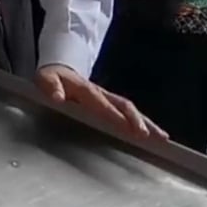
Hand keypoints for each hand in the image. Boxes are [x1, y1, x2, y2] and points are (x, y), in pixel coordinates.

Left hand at [35, 65, 164, 139]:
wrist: (60, 69)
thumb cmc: (52, 78)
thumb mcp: (45, 79)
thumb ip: (50, 87)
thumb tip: (57, 97)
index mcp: (85, 89)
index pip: (101, 103)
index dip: (113, 115)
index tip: (125, 127)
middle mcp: (101, 93)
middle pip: (123, 106)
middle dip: (136, 120)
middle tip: (145, 135)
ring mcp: (108, 98)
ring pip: (131, 110)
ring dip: (146, 123)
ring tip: (161, 137)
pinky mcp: (112, 104)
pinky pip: (130, 113)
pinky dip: (145, 124)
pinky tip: (157, 135)